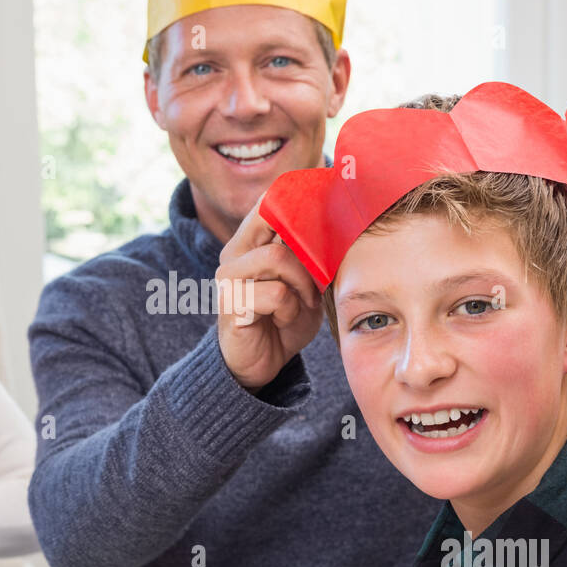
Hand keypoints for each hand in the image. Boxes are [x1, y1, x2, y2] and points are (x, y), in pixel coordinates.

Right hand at [215, 199, 322, 391]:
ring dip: (302, 284)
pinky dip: (290, 309)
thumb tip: (338, 223)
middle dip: (308, 251)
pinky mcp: (230, 305)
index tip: (327, 212)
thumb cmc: (283, 319)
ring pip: (277, 258)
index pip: (268, 202)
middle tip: (318, 279)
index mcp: (248, 242)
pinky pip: (275, 294)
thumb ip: (310, 255)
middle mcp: (233, 255)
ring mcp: (228, 280)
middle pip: (276, 224)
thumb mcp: (304, 281)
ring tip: (303, 303)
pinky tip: (284, 319)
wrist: (261, 363)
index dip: (298, 202)